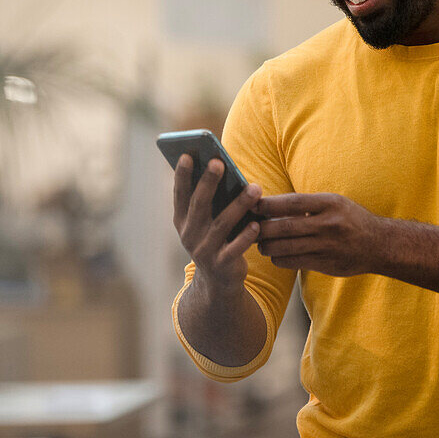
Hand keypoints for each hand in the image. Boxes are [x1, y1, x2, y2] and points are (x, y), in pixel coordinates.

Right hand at [173, 154, 261, 291]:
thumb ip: (210, 200)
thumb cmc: (216, 240)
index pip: (180, 194)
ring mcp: (204, 251)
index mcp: (182, 221)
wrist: (219, 282)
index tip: (187, 155)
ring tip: (255, 188)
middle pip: (199, 205)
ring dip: (238, 205)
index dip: (182, 175)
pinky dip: (246, 236)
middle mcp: (189, 235)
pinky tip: (257, 224)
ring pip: (221, 225)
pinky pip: (235, 249)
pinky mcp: (222, 265)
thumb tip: (222, 167)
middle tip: (219, 162)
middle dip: (208, 182)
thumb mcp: (206, 222)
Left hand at [256, 193, 384, 275]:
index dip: (269, 205)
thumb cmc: (351, 219)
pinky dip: (280, 259)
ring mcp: (327, 246)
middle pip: (286, 227)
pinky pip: (295, 262)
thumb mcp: (334, 202)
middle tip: (249, 227)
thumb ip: (307, 204)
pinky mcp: (326, 264)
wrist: (379, 244)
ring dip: (267, 246)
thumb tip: (271, 205)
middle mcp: (328, 224)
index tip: (253, 205)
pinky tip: (275, 255)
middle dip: (263, 228)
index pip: (292, 203)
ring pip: (287, 247)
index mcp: (330, 203)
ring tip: (260, 243)